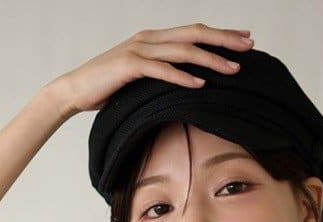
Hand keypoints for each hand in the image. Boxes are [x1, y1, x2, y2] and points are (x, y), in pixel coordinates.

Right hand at [50, 23, 253, 117]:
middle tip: (249, 47)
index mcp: (154, 38)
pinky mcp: (129, 66)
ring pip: (183, 51)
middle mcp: (150, 38)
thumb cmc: (106, 88)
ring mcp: (139, 50)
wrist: (73, 90)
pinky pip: (161, 70)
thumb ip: (160, 74)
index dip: (220, 34)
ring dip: (210, 60)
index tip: (244, 40)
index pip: (194, 31)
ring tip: (232, 70)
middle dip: (224, 40)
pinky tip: (200, 84)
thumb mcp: (138, 78)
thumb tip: (184, 84)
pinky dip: (182, 77)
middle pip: (195, 34)